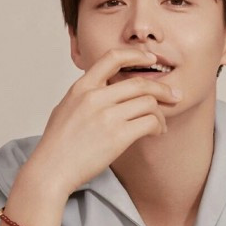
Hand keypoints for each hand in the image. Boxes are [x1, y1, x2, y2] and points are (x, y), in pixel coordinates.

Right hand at [24, 48, 181, 197]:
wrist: (51, 170)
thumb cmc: (57, 145)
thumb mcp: (65, 108)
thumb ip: (85, 96)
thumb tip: (103, 89)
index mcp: (81, 88)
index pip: (112, 58)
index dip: (136, 55)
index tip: (151, 59)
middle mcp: (95, 97)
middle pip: (139, 83)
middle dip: (162, 88)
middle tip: (174, 95)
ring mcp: (106, 116)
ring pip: (148, 102)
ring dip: (161, 113)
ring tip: (161, 124)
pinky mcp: (117, 136)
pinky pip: (150, 122)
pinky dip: (158, 126)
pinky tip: (156, 132)